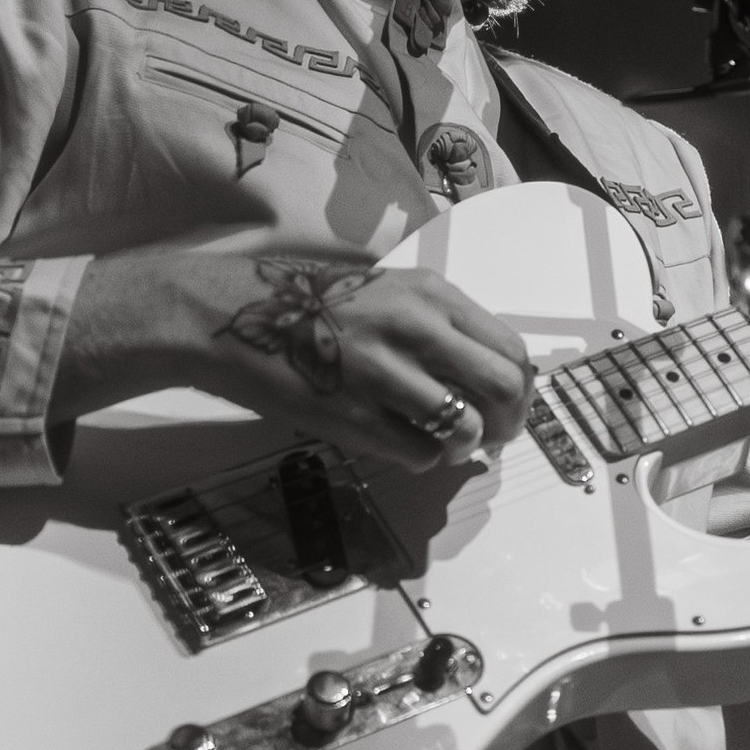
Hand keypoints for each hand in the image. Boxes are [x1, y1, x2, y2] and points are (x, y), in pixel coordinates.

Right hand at [57, 247, 533, 472]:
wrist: (227, 316)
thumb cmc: (303, 303)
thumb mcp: (383, 290)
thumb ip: (435, 323)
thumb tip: (483, 370)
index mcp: (428, 293)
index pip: (510, 347)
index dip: (522, 389)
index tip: (510, 406)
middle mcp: (413, 327)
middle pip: (503, 388)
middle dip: (508, 423)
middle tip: (491, 437)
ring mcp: (382, 373)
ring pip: (465, 429)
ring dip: (462, 447)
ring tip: (442, 444)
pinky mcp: (350, 415)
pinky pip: (417, 453)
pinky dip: (420, 459)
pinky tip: (399, 444)